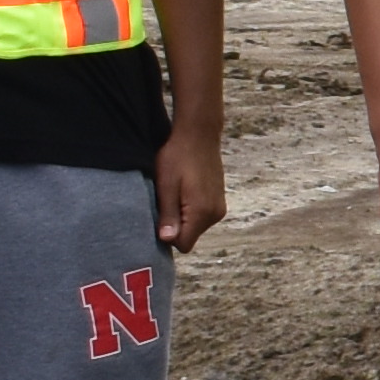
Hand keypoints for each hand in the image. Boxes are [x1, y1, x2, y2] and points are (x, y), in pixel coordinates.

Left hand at [150, 127, 227, 256]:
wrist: (198, 134)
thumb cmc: (177, 156)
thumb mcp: (166, 185)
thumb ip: (168, 215)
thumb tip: (167, 240)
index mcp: (202, 212)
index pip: (183, 244)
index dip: (168, 236)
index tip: (160, 215)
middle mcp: (215, 214)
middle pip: (190, 236)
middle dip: (175, 227)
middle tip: (165, 201)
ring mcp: (219, 207)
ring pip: (195, 227)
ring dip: (182, 217)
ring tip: (175, 193)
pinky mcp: (219, 200)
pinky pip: (202, 217)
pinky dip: (190, 210)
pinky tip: (184, 190)